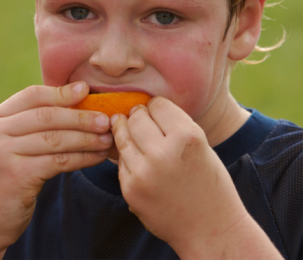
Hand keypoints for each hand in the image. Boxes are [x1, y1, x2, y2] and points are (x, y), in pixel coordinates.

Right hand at [0, 82, 111, 258]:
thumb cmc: (3, 177)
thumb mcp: (8, 144)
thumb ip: (29, 124)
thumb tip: (74, 99)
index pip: (31, 95)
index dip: (61, 92)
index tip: (86, 90)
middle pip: (47, 116)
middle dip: (80, 116)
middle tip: (105, 119)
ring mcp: (1, 153)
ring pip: (56, 138)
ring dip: (86, 138)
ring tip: (106, 139)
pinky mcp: (16, 176)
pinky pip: (58, 160)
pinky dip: (82, 157)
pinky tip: (96, 157)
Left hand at [111, 97, 281, 258]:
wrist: (211, 229)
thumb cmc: (209, 182)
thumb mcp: (201, 144)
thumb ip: (174, 125)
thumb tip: (142, 108)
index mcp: (187, 136)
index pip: (157, 104)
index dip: (157, 107)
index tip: (158, 112)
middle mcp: (163, 153)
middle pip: (137, 117)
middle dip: (139, 116)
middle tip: (141, 118)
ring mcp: (144, 173)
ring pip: (123, 136)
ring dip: (126, 131)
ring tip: (128, 128)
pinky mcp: (131, 190)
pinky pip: (121, 161)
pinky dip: (127, 157)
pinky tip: (137, 158)